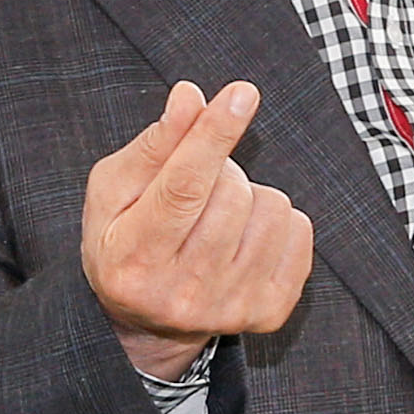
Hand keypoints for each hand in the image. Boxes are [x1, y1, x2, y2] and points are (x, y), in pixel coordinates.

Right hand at [84, 81, 313, 370]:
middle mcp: (182, 293)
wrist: (148, 320)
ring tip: (218, 216)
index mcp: (133, 259)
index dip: (213, 136)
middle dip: (220, 170)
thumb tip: (191, 97)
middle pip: (231, 192)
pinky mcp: (270, 312)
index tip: (242, 94)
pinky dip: (276, 220)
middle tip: (198, 188)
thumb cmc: (125, 239)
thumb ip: (153, 144)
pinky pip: (300, 230)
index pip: (183, 187)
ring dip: (249, 195)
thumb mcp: (113, 191)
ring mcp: (230, 307)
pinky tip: (244, 237)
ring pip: (271, 207)